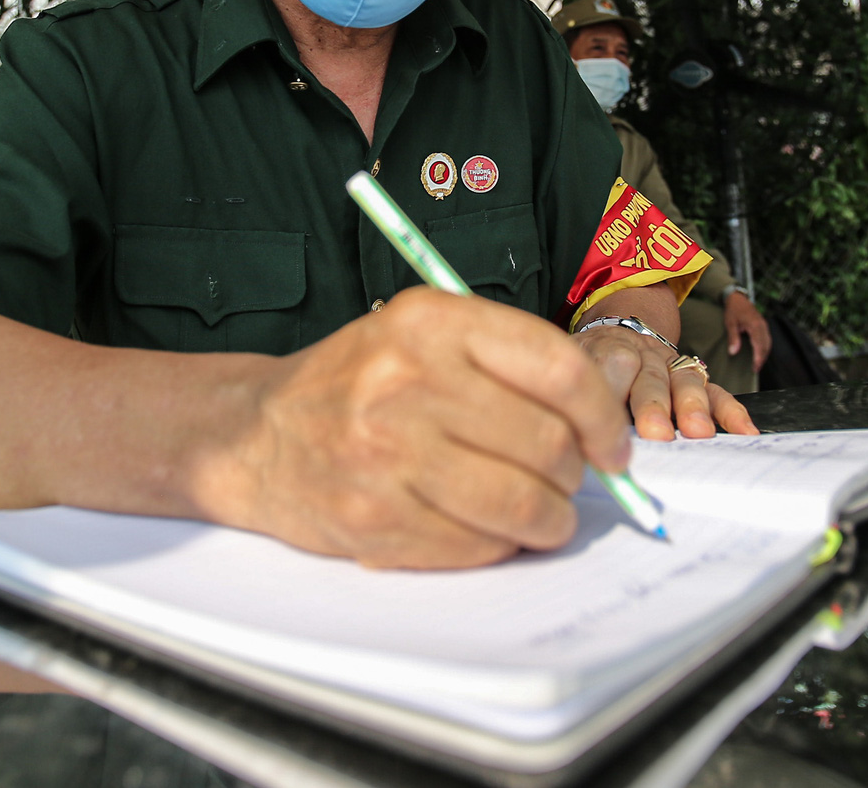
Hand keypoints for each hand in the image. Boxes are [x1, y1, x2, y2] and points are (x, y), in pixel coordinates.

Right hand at [217, 288, 631, 569]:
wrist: (255, 435)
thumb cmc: (356, 384)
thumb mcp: (421, 335)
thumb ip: (508, 362)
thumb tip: (606, 415)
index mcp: (429, 322)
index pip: (558, 369)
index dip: (602, 417)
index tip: (611, 445)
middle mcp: (407, 381)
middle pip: (547, 443)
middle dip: (575, 475)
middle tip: (567, 482)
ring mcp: (387, 453)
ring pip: (520, 504)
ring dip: (548, 521)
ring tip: (542, 516)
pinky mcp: (374, 517)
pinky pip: (477, 546)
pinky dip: (498, 546)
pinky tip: (485, 529)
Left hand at [574, 324, 757, 442]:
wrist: (616, 336)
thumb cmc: (590, 367)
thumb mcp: (571, 369)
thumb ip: (573, 395)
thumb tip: (572, 442)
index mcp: (603, 350)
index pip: (606, 364)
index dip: (610, 391)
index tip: (606, 424)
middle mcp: (640, 356)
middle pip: (647, 375)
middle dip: (653, 405)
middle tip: (655, 433)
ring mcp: (670, 366)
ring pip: (684, 381)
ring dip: (692, 407)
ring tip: (697, 432)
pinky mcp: (693, 378)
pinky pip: (716, 392)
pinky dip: (731, 411)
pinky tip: (744, 430)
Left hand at [722, 292, 771, 372]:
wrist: (738, 298)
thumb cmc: (733, 310)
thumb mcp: (730, 324)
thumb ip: (733, 338)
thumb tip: (733, 352)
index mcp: (755, 325)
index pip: (759, 345)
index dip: (758, 358)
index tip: (755, 367)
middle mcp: (762, 326)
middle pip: (766, 346)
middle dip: (762, 359)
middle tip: (755, 369)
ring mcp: (764, 325)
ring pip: (768, 343)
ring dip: (764, 354)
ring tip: (757, 364)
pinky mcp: (763, 326)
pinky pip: (767, 339)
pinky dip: (765, 348)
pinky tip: (760, 354)